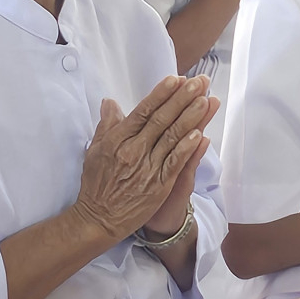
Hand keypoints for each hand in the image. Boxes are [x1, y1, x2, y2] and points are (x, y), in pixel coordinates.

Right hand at [72, 75, 215, 241]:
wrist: (98, 219)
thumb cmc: (96, 185)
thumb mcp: (95, 151)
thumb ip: (106, 125)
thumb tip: (110, 102)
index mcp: (118, 140)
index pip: (143, 111)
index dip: (161, 94)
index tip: (176, 79)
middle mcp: (133, 151)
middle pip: (161, 120)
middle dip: (182, 99)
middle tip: (199, 82)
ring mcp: (146, 168)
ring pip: (171, 138)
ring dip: (190, 117)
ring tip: (204, 100)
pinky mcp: (157, 186)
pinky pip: (174, 164)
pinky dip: (186, 148)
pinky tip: (199, 134)